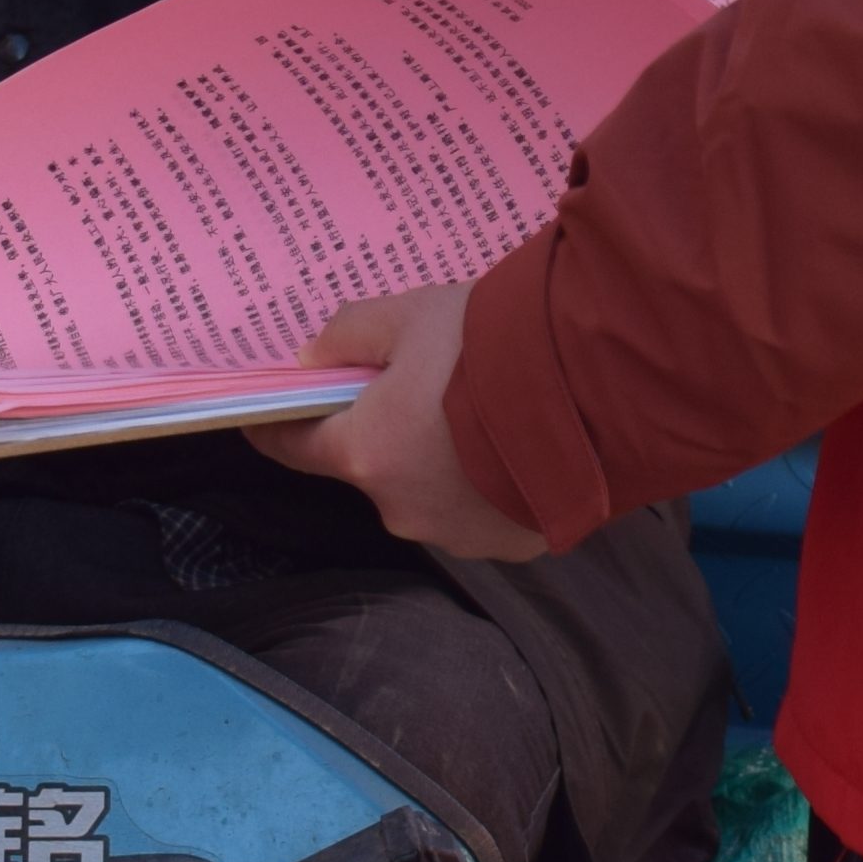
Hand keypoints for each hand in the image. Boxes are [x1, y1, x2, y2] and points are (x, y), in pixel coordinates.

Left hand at [255, 283, 547, 561]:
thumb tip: (314, 356)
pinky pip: (484, 509)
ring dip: (444, 459)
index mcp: (365, 454)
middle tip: (424, 383)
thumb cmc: (492, 349)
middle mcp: (401, 508)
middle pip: (375, 465)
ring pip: (431, 490)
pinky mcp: (511, 546)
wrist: (595, 393)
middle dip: (389, 428)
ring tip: (485, 411)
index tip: (267, 414)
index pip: (295, 448)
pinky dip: (489, 481)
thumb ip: (351, 333)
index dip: (279, 426)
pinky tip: (519, 443)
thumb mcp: (412, 315)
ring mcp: (458, 534)